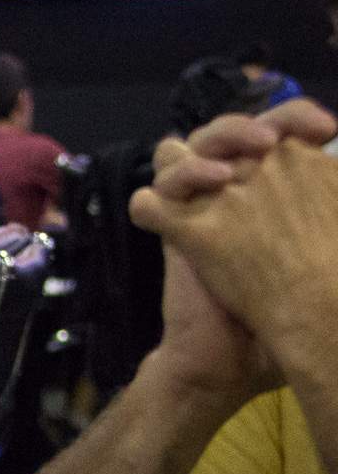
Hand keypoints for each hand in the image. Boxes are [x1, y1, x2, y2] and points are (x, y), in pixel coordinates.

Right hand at [125, 104, 333, 399]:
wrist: (244, 355)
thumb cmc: (291, 317)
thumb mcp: (328, 250)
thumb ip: (332, 215)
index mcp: (270, 189)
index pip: (275, 128)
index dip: (295, 118)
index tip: (326, 130)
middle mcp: (229, 192)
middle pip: (227, 129)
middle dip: (251, 125)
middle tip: (274, 143)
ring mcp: (195, 210)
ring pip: (182, 148)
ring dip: (210, 146)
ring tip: (234, 168)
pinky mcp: (170, 234)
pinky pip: (153, 193)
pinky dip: (179, 180)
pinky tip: (213, 186)